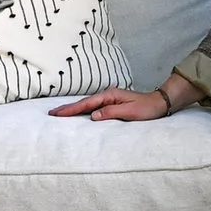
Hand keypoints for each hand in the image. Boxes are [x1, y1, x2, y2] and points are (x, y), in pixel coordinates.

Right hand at [49, 86, 170, 121]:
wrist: (159, 103)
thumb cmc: (146, 108)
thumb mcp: (129, 112)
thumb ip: (110, 113)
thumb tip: (93, 115)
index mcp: (110, 96)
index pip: (86, 104)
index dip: (71, 109)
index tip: (57, 113)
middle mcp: (107, 95)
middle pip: (83, 103)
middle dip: (67, 108)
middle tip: (51, 113)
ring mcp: (109, 99)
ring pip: (87, 105)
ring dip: (73, 109)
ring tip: (59, 114)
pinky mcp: (112, 104)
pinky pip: (93, 107)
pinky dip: (83, 110)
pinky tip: (78, 113)